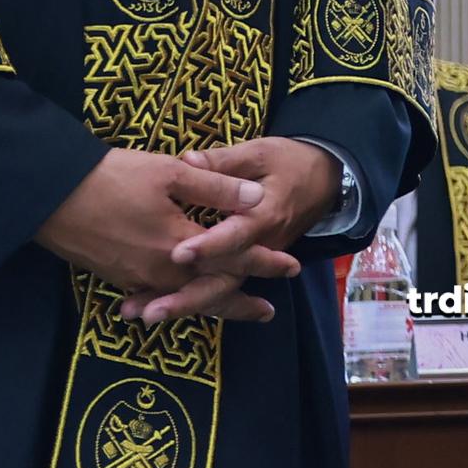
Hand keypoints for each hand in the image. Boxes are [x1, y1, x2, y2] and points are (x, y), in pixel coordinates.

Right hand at [33, 147, 265, 294]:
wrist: (49, 195)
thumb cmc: (112, 177)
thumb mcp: (170, 171)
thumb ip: (215, 186)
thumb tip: (255, 199)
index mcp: (180, 245)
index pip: (233, 258)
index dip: (264, 262)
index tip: (291, 267)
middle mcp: (160, 271)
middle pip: (210, 293)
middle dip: (240, 302)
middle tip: (267, 312)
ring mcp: (136, 277)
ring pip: (183, 298)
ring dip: (210, 304)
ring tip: (233, 311)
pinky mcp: (116, 276)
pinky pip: (157, 295)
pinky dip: (177, 300)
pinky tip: (181, 300)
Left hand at [118, 138, 340, 325]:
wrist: (324, 179)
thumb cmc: (289, 162)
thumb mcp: (259, 153)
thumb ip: (223, 162)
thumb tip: (187, 160)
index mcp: (264, 216)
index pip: (234, 237)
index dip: (207, 247)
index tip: (177, 254)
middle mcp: (258, 247)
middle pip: (224, 280)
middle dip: (186, 298)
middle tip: (150, 311)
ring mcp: (253, 260)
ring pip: (218, 291)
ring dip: (181, 305)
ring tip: (143, 314)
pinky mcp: (246, 264)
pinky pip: (219, 287)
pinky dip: (189, 299)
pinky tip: (155, 307)